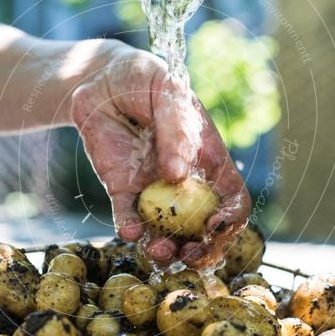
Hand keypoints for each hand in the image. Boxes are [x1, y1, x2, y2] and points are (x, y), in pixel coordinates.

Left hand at [71, 43, 250, 268]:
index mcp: (209, 160)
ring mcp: (154, 190)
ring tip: (161, 251)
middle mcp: (185, 183)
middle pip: (203, 229)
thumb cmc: (144, 79)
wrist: (101, 80)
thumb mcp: (167, 94)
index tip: (216, 226)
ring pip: (167, 233)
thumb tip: (178, 176)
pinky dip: (130, 231)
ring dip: (168, 250)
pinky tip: (128, 231)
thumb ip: (175, 132)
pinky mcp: (122, 191)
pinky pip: (128, 219)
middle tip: (191, 256)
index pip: (233, 200)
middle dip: (203, 249)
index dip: (231, 219)